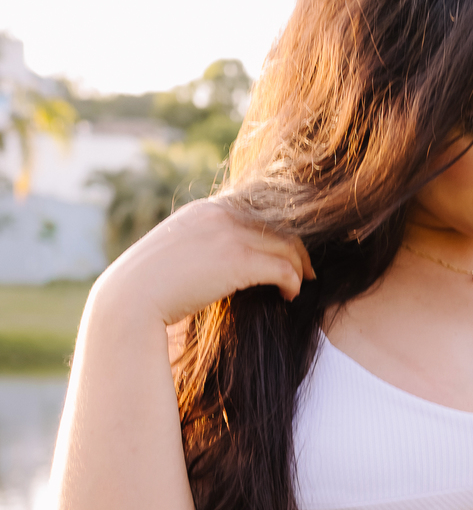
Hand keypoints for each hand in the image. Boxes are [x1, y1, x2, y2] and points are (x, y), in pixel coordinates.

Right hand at [94, 195, 315, 328]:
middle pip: (278, 224)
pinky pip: (283, 268)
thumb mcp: (172, 256)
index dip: (277, 229)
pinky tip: (289, 296)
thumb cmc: (146, 289)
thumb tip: (212, 266)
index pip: (255, 209)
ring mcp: (228, 234)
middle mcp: (218, 214)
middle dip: (297, 247)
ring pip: (286, 245)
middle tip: (307, 271)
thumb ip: (198, 249)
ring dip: (299, 267)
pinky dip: (293, 282)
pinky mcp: (237, 260)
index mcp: (203, 211)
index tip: (286, 250)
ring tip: (300, 285)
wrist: (129, 300)